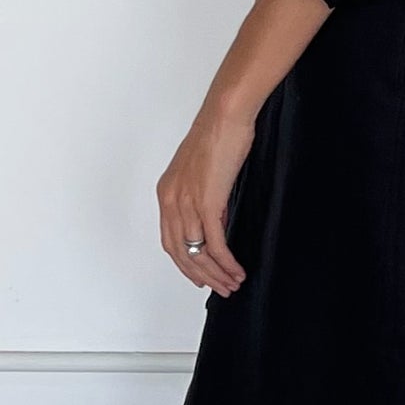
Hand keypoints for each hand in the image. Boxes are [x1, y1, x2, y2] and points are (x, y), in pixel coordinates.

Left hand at [157, 101, 253, 294]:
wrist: (225, 116)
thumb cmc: (218, 135)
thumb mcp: (204, 172)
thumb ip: (205, 197)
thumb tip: (216, 218)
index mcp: (167, 193)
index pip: (171, 240)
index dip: (185, 264)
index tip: (199, 277)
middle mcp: (172, 201)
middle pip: (181, 253)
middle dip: (201, 275)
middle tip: (220, 287)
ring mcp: (187, 203)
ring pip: (198, 253)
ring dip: (216, 273)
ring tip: (233, 283)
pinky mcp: (207, 202)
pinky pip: (214, 243)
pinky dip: (226, 261)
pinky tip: (237, 269)